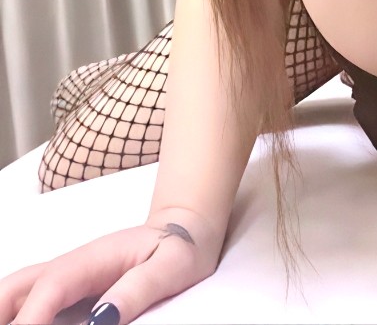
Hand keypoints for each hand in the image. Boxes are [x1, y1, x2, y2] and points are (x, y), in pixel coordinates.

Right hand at [0, 210, 222, 324]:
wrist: (186, 232)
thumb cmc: (180, 249)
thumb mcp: (169, 268)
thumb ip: (136, 292)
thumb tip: (101, 321)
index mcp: (92, 259)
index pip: (50, 286)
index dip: (31, 318)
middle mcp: (71, 266)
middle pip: (16, 286)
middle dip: (2, 312)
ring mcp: (68, 278)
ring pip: (19, 293)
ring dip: (9, 314)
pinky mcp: (71, 291)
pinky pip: (36, 303)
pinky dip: (24, 317)